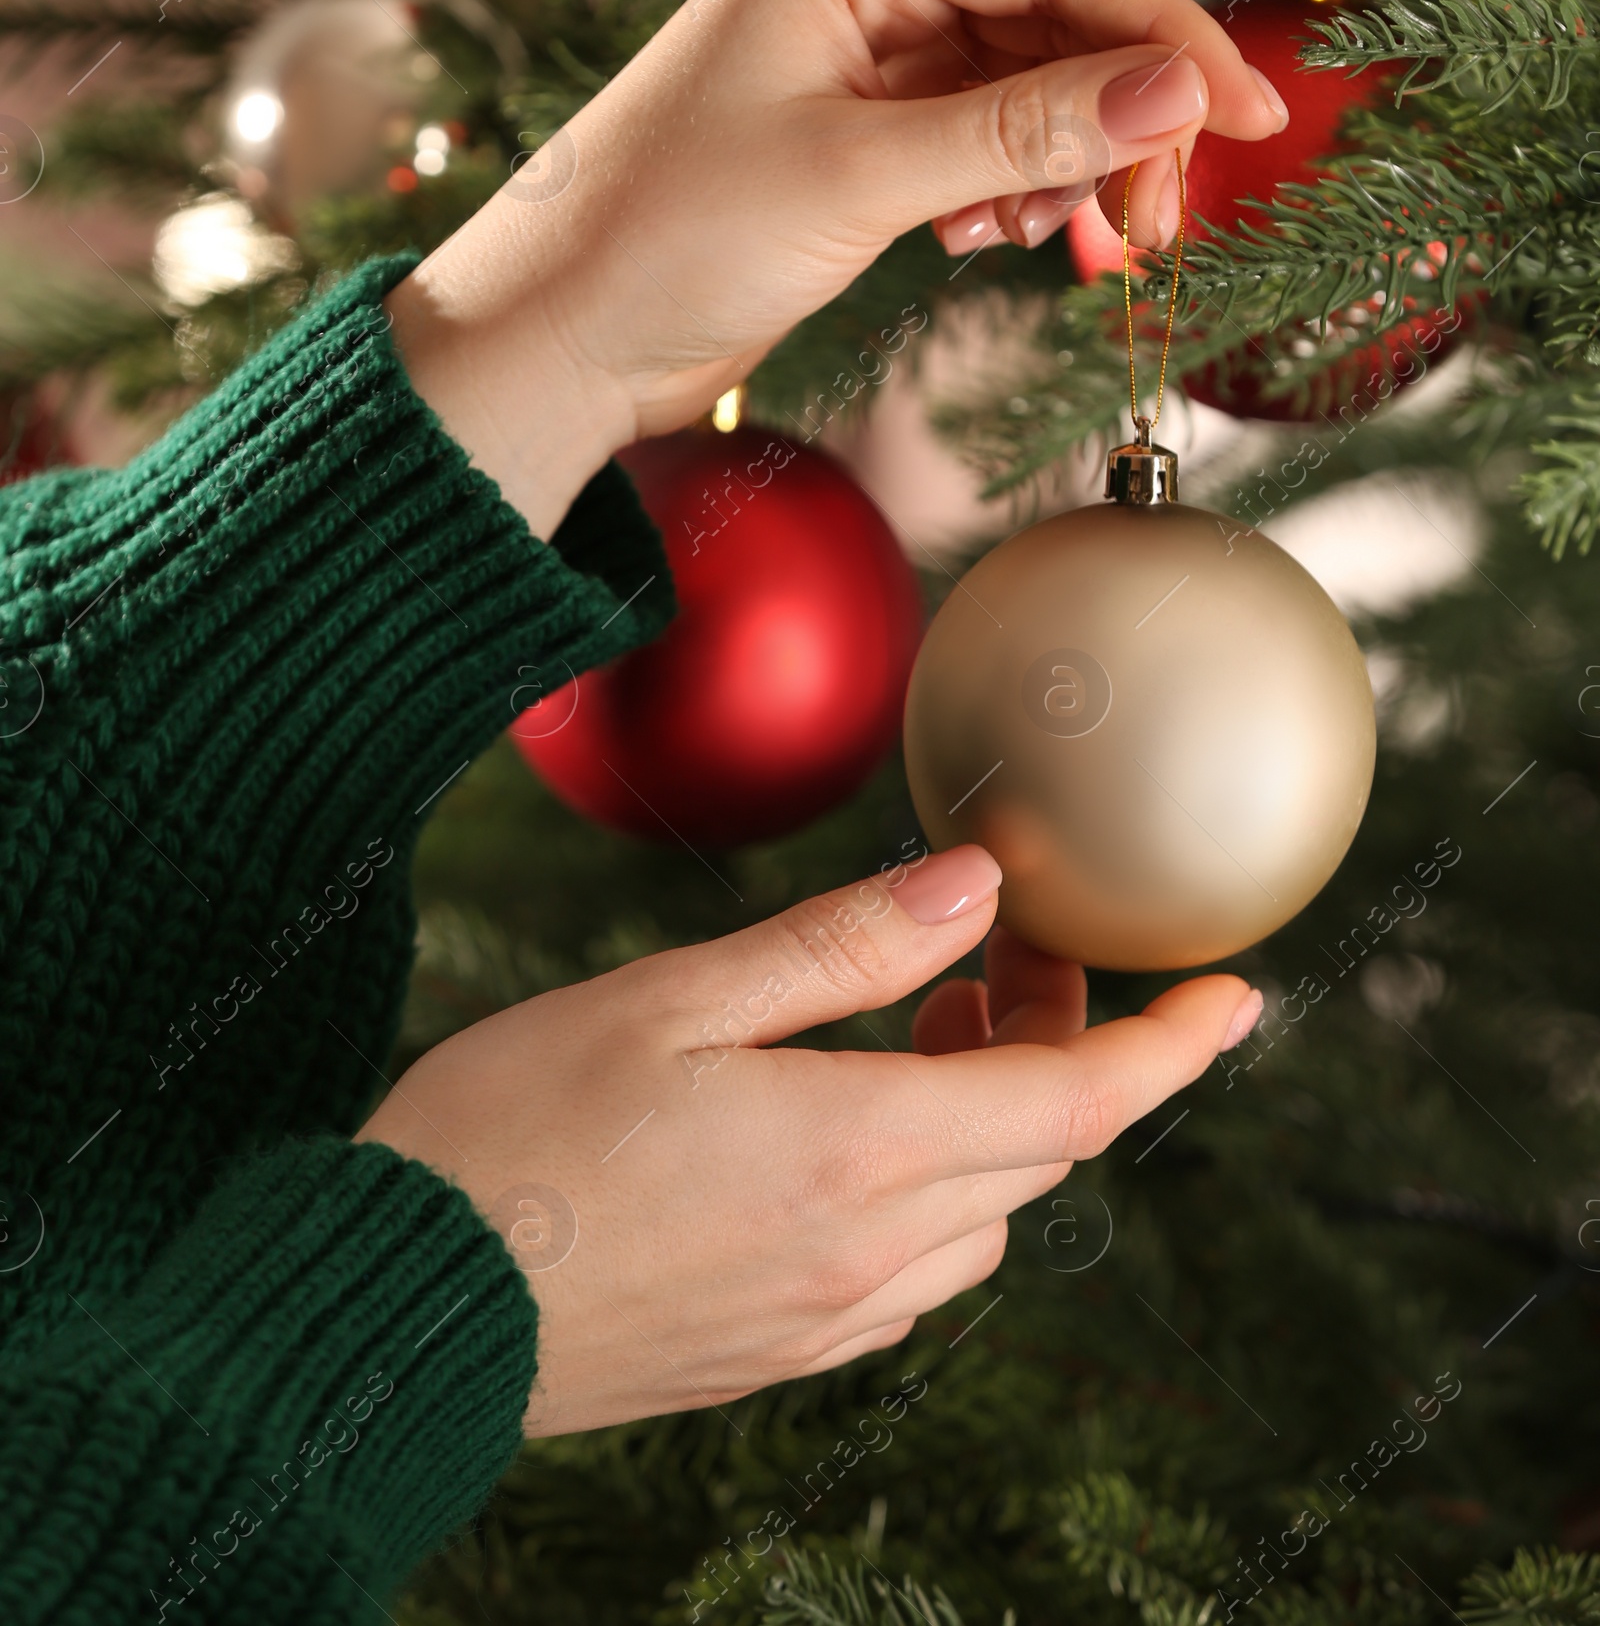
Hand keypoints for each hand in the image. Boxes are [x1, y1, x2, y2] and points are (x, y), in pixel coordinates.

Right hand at [355, 845, 1261, 1434]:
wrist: (397, 1310)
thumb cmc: (515, 1130)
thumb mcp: (675, 1002)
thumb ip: (845, 946)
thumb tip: (980, 887)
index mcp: (857, 1152)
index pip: (1077, 1101)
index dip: (1174, 1046)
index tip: (1244, 995)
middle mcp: (865, 1253)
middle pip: (1036, 1146)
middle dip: (1049, 1040)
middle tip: (992, 949)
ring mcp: (822, 1319)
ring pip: (981, 1209)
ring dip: (985, 1113)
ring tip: (906, 1025)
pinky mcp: (774, 1353)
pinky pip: (910, 1268)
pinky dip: (928, 1183)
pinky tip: (841, 1126)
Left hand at [384, 0, 1284, 534]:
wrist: (557, 336)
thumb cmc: (669, 235)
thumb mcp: (862, 177)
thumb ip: (1026, 130)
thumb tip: (1180, 89)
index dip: (1166, 33)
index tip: (1250, 115)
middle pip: (1054, 16)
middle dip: (1120, 112)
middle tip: (1162, 215)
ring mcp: (859, 53)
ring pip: (1026, 84)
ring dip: (1068, 160)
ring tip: (1062, 238)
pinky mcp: (856, 130)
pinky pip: (981, 136)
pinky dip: (1010, 188)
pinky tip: (987, 239)